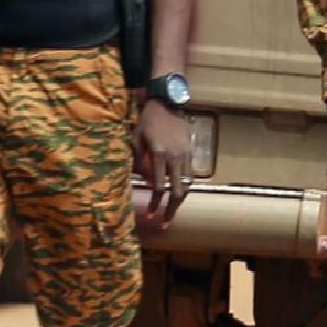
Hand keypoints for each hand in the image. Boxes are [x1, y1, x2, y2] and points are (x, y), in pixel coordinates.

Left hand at [134, 100, 193, 230]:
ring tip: (172, 212)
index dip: (155, 204)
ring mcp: (186, 155)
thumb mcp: (135, 139)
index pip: (159, 187)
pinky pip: (191, 175)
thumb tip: (144, 183)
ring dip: (180, 200)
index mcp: (159, 155)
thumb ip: (139, 162)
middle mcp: (176, 157)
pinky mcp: (191, 152)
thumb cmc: (147, 121)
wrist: (168, 103)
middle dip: (171, 209)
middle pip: (177, 190)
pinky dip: (185, 187)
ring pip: (187, 184)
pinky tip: (179, 194)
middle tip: (165, 223)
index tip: (151, 216)